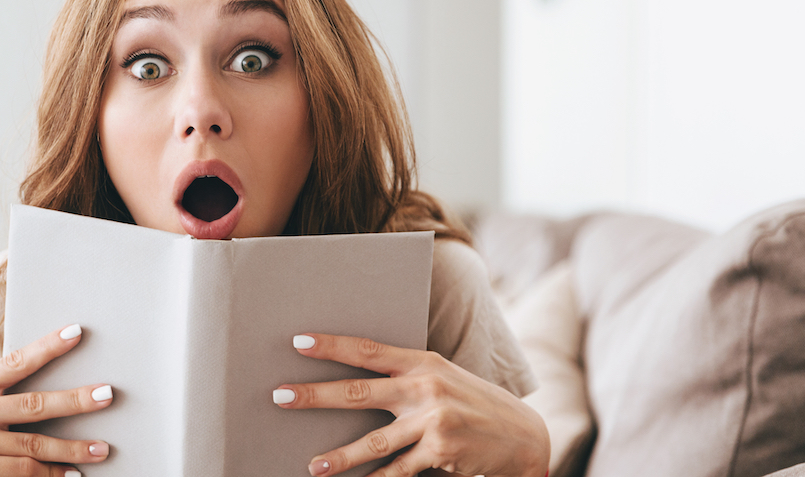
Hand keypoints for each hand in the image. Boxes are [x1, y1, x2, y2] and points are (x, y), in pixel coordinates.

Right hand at [0, 324, 113, 476]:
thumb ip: (1, 396)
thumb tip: (61, 388)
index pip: (15, 362)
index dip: (48, 347)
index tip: (77, 332)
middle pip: (34, 404)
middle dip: (76, 400)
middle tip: (106, 395)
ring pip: (35, 445)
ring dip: (73, 449)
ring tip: (101, 449)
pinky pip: (26, 471)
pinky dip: (53, 474)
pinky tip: (71, 474)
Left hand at [273, 334, 548, 476]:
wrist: (524, 436)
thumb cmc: (473, 403)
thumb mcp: (442, 377)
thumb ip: (405, 377)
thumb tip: (356, 380)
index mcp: (422, 362)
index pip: (368, 350)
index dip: (332, 345)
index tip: (298, 341)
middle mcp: (425, 387)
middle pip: (359, 392)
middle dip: (315, 396)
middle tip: (280, 396)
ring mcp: (433, 421)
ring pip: (374, 442)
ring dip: (339, 457)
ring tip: (314, 466)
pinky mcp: (440, 452)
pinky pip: (398, 471)